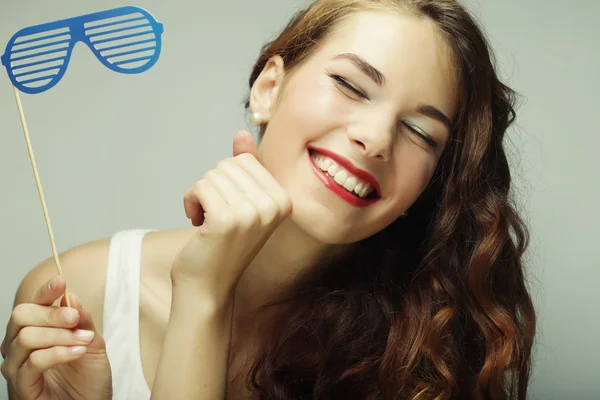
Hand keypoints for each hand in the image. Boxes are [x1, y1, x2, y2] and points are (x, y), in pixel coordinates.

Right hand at [1, 275, 111, 399]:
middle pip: (21, 316)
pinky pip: (33, 362)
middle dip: (51, 313)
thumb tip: (70, 297)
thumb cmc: (89, 379)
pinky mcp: (21, 387)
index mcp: (34, 332)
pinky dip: (58, 353)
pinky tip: (77, 352)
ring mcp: (17, 368)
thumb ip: (82, 320)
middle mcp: (18, 348)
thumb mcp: (92, 342)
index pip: (31, 305)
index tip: (61, 281)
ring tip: (83, 341)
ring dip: (59, 335)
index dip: (44, 292)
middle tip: (75, 318)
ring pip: (26, 338)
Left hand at [172, 130, 291, 300]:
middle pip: (227, 165)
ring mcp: (252, 213)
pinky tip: (197, 222)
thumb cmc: (223, 244)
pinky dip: (191, 201)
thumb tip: (242, 133)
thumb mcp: (241, 202)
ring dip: (200, 195)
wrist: (207, 286)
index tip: (228, 206)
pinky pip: (200, 187)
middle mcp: (273, 206)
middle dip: (212, 186)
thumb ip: (246, 167)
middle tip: (215, 215)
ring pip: (212, 175)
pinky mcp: (227, 220)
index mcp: (283, 200)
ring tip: (206, 220)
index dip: (227, 179)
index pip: (244, 160)